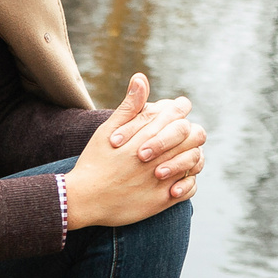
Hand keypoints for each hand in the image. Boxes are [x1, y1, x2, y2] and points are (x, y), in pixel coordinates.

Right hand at [65, 74, 206, 230]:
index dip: (180, 110)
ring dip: (191, 155)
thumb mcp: (106, 131)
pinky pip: (189, 187)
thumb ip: (129, 107)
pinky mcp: (162, 199)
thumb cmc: (94, 162)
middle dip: (190, 132)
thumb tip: (141, 77)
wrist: (83, 200)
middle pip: (192, 134)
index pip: (177, 113)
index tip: (176, 113)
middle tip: (181, 135)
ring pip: (194, 159)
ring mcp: (161, 178)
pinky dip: (188, 181)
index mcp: (144, 134)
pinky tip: (177, 179)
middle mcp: (156, 155)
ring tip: (179, 156)